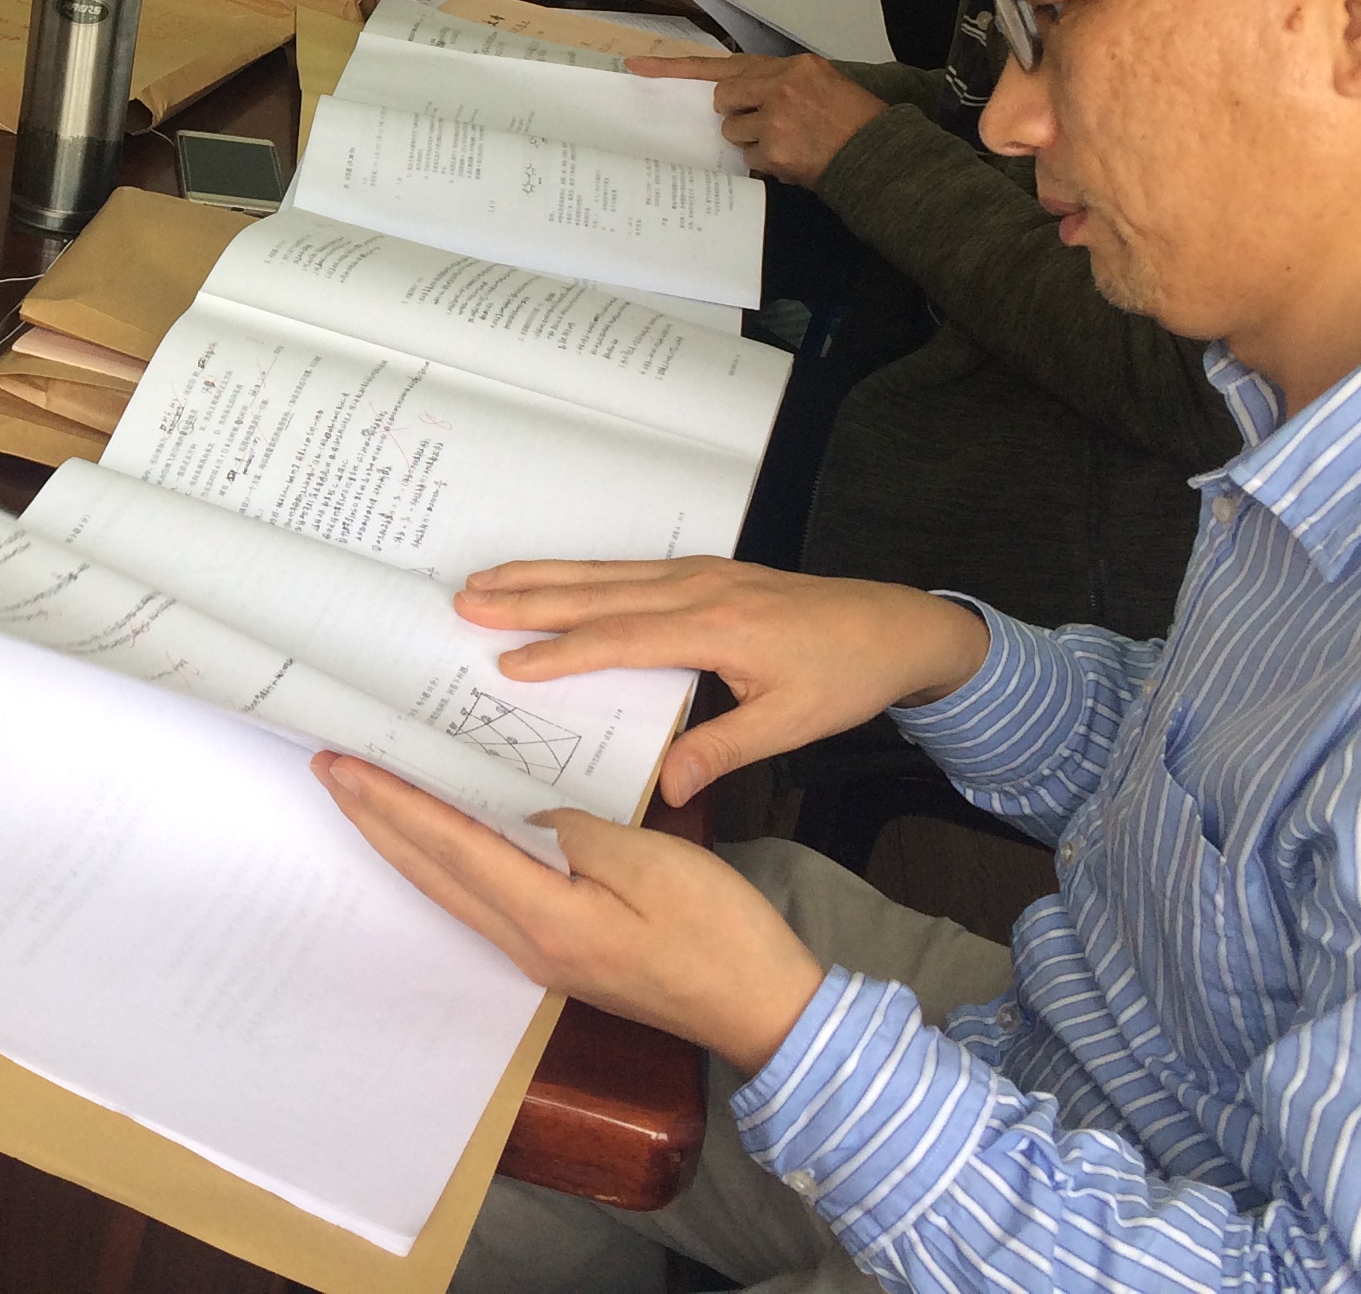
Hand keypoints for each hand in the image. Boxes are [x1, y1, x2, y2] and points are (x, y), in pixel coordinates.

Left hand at [316, 757, 824, 1072]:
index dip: (394, 801)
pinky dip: (442, 859)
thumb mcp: (651, 863)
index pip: (450, 846)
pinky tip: (434, 839)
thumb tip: (528, 815)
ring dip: (399, 839)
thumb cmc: (721, 936)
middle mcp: (527, 942)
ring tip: (361, 796)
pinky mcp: (558, 951)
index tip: (346, 764)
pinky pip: (478, 897)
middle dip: (375, 818)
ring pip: (447, 886)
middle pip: (431, 871)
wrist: (765, 1009)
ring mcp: (540, 953)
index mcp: (546, 918)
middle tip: (329, 768)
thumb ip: (577, 831)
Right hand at [455, 557, 988, 803]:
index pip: (622, 639)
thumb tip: (666, 790)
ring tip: (483, 579)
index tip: (507, 663)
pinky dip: (577, 573)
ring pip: (604, 573)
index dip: (562, 652)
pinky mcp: (703, 571)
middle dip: (527, 597)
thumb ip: (723, 750)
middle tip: (464, 601)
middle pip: (597, 592)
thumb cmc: (845, 678)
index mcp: (717, 628)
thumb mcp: (791, 726)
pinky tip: (549, 578)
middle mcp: (698, 589)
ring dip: (541, 576)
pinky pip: (624, 570)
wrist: (896, 625)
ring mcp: (698, 573)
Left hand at [627, 50, 886, 185]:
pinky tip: (797, 159)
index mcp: (791, 66)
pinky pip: (751, 157)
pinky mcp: (773, 146)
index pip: (723, 64)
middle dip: (738, 115)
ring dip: (755, 142)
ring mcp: (774, 115)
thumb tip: (737, 101)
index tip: (635, 65)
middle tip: (768, 125)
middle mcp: (779, 84)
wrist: (880, 154)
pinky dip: (769, 162)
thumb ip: (779, 85)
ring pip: (734, 131)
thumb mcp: (822, 85)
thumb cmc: (853, 122)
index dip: (674, 67)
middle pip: (723, 99)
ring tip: (793, 143)